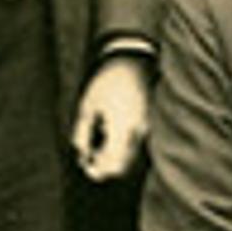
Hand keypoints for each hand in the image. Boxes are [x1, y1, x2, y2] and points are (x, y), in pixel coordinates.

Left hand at [70, 52, 154, 180]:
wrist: (134, 60)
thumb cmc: (107, 82)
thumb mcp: (87, 105)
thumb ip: (83, 133)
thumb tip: (82, 154)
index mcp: (123, 128)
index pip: (114, 164)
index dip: (98, 170)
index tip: (85, 164)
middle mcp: (139, 132)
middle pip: (124, 164)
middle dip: (105, 165)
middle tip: (89, 156)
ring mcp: (147, 128)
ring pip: (131, 156)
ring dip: (113, 156)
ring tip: (98, 143)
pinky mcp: (149, 124)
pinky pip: (136, 144)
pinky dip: (122, 146)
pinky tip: (110, 133)